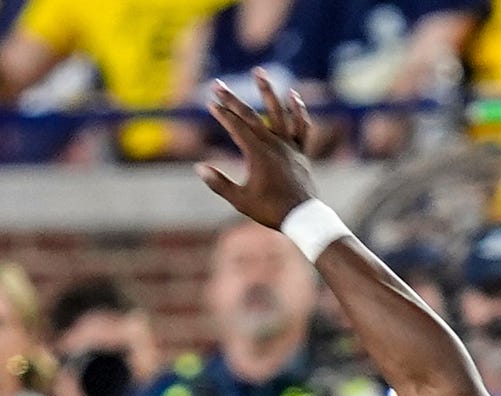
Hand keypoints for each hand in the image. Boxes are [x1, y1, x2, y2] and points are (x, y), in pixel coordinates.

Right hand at [197, 71, 321, 230]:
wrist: (302, 217)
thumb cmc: (269, 210)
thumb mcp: (240, 200)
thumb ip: (219, 183)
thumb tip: (199, 168)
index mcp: (258, 154)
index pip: (236, 128)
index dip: (222, 114)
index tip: (210, 102)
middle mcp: (274, 144)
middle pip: (251, 116)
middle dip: (232, 100)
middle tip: (218, 84)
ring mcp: (289, 145)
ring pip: (278, 112)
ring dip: (267, 91)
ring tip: (259, 72)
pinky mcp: (301, 151)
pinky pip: (301, 126)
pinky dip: (297, 111)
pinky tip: (292, 95)